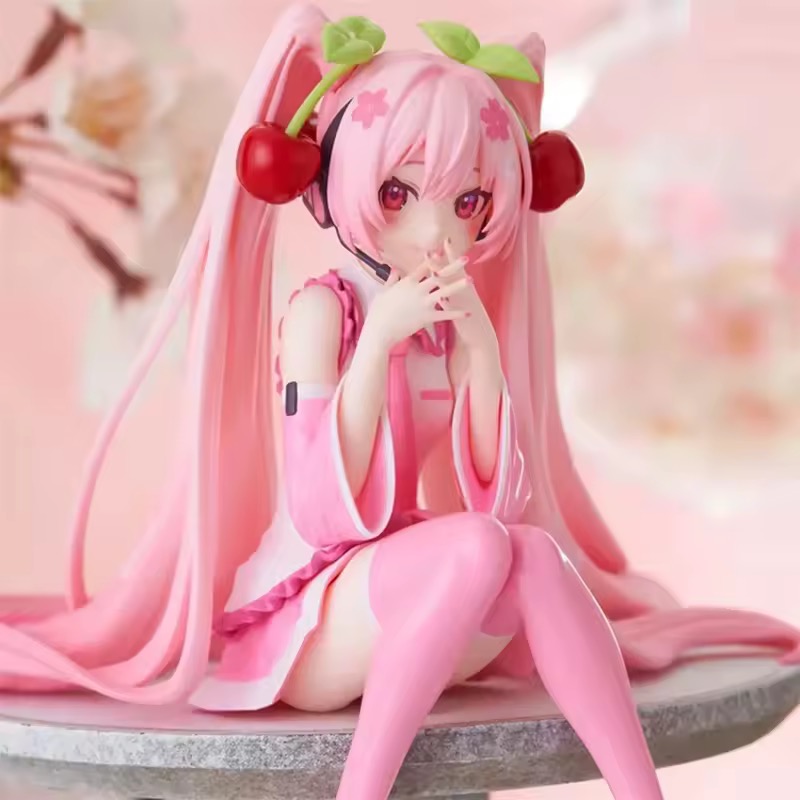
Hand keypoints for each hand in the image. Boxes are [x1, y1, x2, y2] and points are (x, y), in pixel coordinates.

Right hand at [363, 258, 472, 351]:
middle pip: (438, 274)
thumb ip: (391, 280)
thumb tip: (394, 270)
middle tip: (465, 259)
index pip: (423, 266)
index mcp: (407, 282)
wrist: (380, 330)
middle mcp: (418, 289)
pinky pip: (445, 314)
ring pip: (445, 291)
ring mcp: (424, 303)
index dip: (434, 257)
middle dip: (453, 266)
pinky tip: (468, 313)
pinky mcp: (427, 317)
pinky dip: (457, 314)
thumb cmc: (379, 311)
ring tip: (471, 280)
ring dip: (459, 285)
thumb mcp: (383, 292)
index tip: (443, 249)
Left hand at [429, 239, 499, 357]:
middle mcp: (465, 291)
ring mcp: (463, 303)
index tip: (445, 239)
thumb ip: (457, 288)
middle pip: (451, 273)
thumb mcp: (466, 299)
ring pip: (450, 288)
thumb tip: (451, 277)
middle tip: (431, 251)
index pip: (457, 266)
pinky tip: (440, 299)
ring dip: (441, 280)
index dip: (451, 253)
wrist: (481, 334)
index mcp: (466, 286)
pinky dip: (447, 303)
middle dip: (441, 262)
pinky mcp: (460, 316)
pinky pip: (453, 308)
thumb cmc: (471, 317)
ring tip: (432, 271)